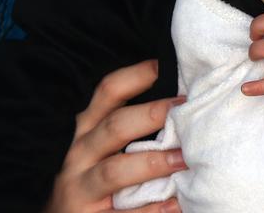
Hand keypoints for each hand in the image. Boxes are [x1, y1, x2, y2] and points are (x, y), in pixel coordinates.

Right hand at [45, 60, 186, 212]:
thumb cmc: (88, 176)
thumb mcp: (96, 145)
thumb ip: (124, 123)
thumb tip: (175, 99)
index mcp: (85, 129)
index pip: (107, 93)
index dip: (135, 76)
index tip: (164, 65)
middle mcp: (79, 154)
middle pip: (114, 127)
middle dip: (150, 114)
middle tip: (184, 108)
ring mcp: (81, 188)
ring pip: (115, 170)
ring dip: (153, 162)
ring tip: (184, 159)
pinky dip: (152, 210)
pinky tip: (176, 203)